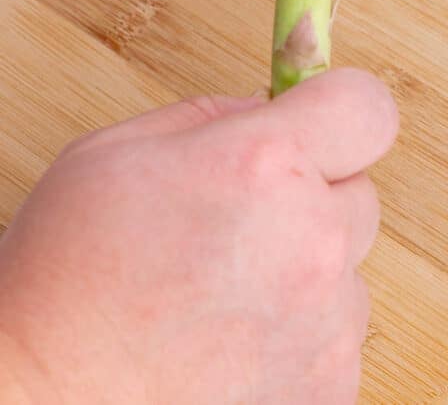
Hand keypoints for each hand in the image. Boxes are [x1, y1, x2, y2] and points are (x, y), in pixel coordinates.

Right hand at [0, 69, 397, 404]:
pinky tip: (233, 336)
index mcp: (263, 166)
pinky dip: (300, 326)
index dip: (341, 107)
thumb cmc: (67, 273)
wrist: (45, 397)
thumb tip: (271, 107)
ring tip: (225, 287)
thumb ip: (214, 114)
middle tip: (243, 215)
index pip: (367, 107)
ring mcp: (325, 323)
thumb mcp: (119, 151)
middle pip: (360, 190)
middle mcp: (310, 242)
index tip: (317, 118)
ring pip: (348, 263)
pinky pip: (337, 328)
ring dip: (306, 262)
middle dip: (314, 191)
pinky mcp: (326, 388)